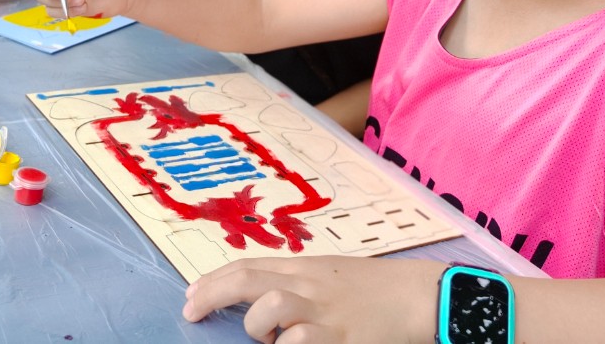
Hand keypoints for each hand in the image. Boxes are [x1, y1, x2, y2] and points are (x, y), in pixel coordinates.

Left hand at [182, 256, 445, 343]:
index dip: (213, 281)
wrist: (414, 294)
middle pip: (248, 281)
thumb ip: (294, 284)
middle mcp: (308, 286)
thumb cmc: (370, 288)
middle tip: (192, 312)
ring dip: (257, 325)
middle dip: (212, 294)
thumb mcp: (328, 275)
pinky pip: (302, 343)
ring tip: (265, 339)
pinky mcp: (341, 339)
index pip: (248, 267)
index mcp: (303, 269)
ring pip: (270, 307)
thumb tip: (254, 299)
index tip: (190, 296)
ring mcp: (323, 313)